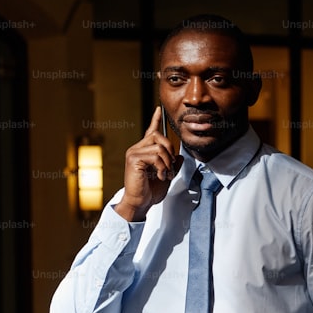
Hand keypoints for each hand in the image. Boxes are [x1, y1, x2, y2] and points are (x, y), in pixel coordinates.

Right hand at [113, 107, 183, 221]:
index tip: (159, 109)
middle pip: (158, 136)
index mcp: (144, 151)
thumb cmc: (150, 191)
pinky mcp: (133, 159)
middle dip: (170, 150)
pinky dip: (162, 167)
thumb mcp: (166, 175)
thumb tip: (179, 156)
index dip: (155, 120)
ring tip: (165, 174)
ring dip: (168, 162)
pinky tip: (160, 176)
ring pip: (159, 147)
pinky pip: (155, 156)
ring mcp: (134, 153)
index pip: (150, 132)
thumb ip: (172, 164)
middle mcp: (137, 149)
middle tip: (170, 167)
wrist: (140, 202)